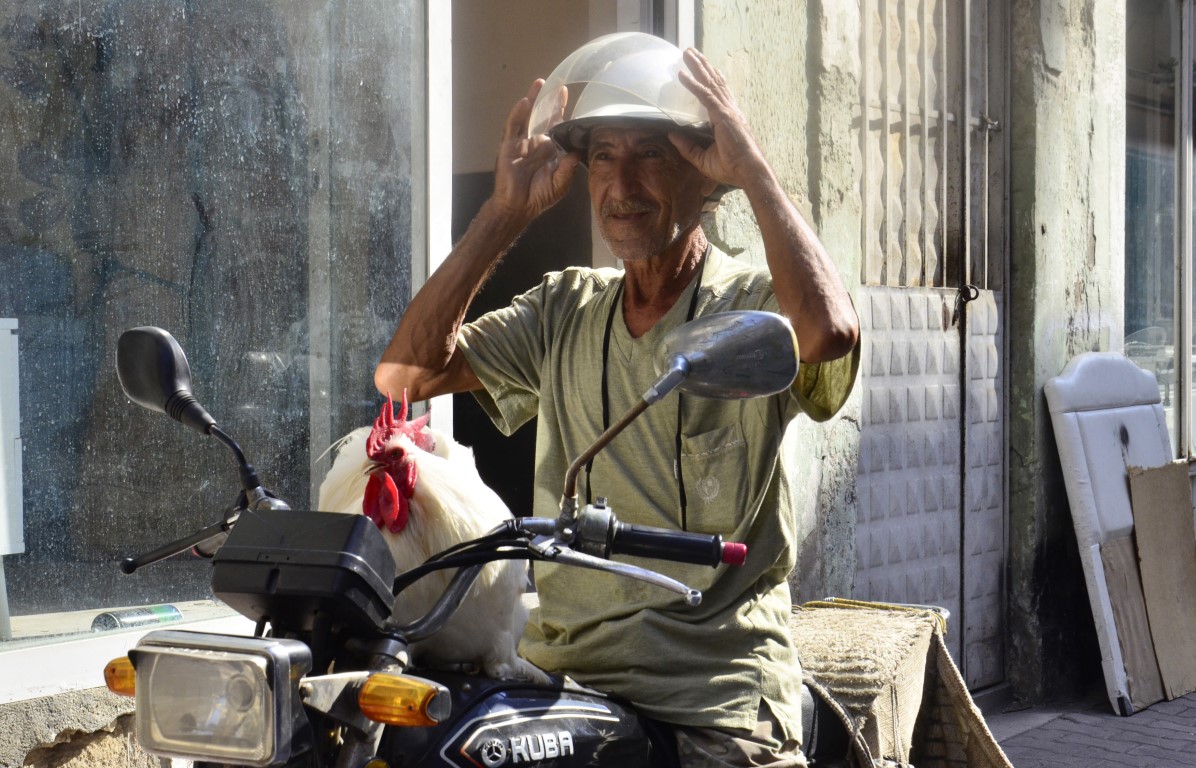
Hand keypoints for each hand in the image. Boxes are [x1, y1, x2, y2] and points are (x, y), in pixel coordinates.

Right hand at [490, 80, 581, 223]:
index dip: (561, 110)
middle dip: (549, 99)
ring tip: (540, 83)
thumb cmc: (539, 196)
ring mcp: (521, 141)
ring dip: (533, 99)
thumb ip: (568, 167)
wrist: (518, 206)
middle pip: (543, 115)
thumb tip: (578, 151)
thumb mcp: (560, 183)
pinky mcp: (509, 145)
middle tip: (558, 82)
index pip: (557, 124)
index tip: (567, 94)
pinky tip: (525, 102)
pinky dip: (518, 114)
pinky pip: (513, 126)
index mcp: (549, 148)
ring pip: (528, 116)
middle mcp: (536, 141)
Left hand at [670, 48, 768, 189]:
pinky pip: (705, 95)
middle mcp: (729, 109)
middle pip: (714, 81)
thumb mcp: (703, 158)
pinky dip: (693, 84)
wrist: (748, 172)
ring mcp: (727, 110)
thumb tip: (671, 135)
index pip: (717, 92)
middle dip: (702, 65)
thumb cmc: (731, 168)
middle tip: (690, 51)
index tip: (700, 66)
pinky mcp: (723, 115)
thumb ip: (687, 146)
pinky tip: (683, 75)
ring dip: (697, 67)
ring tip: (687, 54)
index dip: (709, 78)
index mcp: (728, 117)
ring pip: (710, 83)